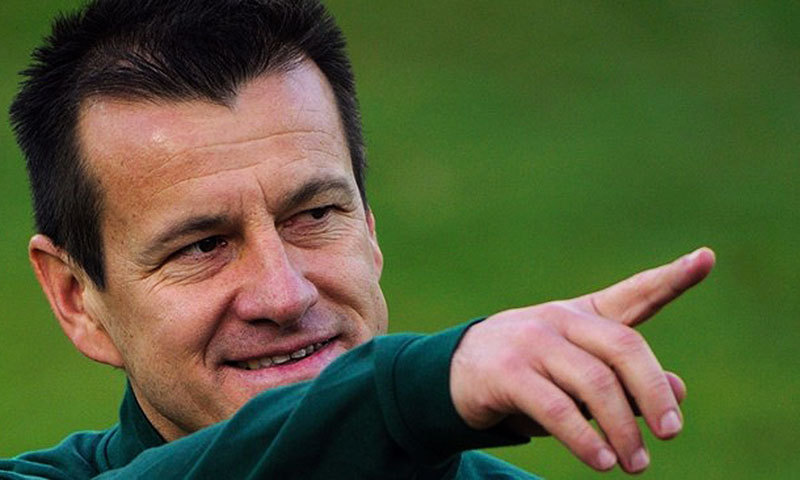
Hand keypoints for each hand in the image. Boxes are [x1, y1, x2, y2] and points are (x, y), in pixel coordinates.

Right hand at [450, 247, 714, 472]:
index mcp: (582, 314)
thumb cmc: (528, 371)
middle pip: (623, 348)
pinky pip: (556, 408)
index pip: (634, 293)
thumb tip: (678, 391)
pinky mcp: (507, 373)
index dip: (672, 278)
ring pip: (594, 383)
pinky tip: (600, 460)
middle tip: (671, 433)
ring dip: (622, 429)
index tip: (706, 258)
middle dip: (653, 392)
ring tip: (635, 463)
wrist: (454, 373)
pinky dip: (584, 438)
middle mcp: (559, 319)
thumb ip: (626, 380)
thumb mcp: (577, 374)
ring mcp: (531, 342)